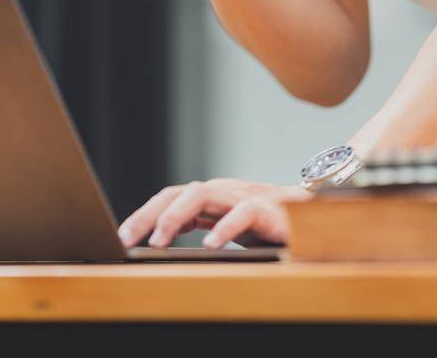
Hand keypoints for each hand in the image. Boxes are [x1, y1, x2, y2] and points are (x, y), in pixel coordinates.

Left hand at [118, 178, 308, 249]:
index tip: (122, 237)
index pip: (170, 197)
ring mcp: (244, 197)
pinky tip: (210, 245)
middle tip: (128, 239)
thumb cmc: (265, 226)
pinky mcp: (268, 211)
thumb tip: (159, 236)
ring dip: (176, 216)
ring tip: (158, 241)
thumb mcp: (225, 226)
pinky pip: (243, 213)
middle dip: (149, 214)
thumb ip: (199, 223)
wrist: (313, 220)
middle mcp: (224, 191)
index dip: (144, 214)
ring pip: (203, 193)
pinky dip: (225, 228)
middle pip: (179, 192)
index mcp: (211, 197)